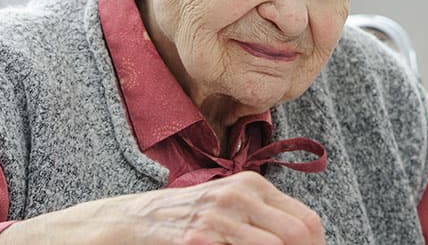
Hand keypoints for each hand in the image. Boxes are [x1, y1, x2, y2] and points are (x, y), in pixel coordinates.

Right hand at [0, 171, 324, 244]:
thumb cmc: (177, 219)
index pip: (308, 224)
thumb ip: (260, 220)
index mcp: (252, 187)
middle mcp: (240, 197)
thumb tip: (304, 238)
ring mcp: (218, 219)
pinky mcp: (196, 240)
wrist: (118, 225)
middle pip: (299, 238)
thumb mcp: (222, 208)